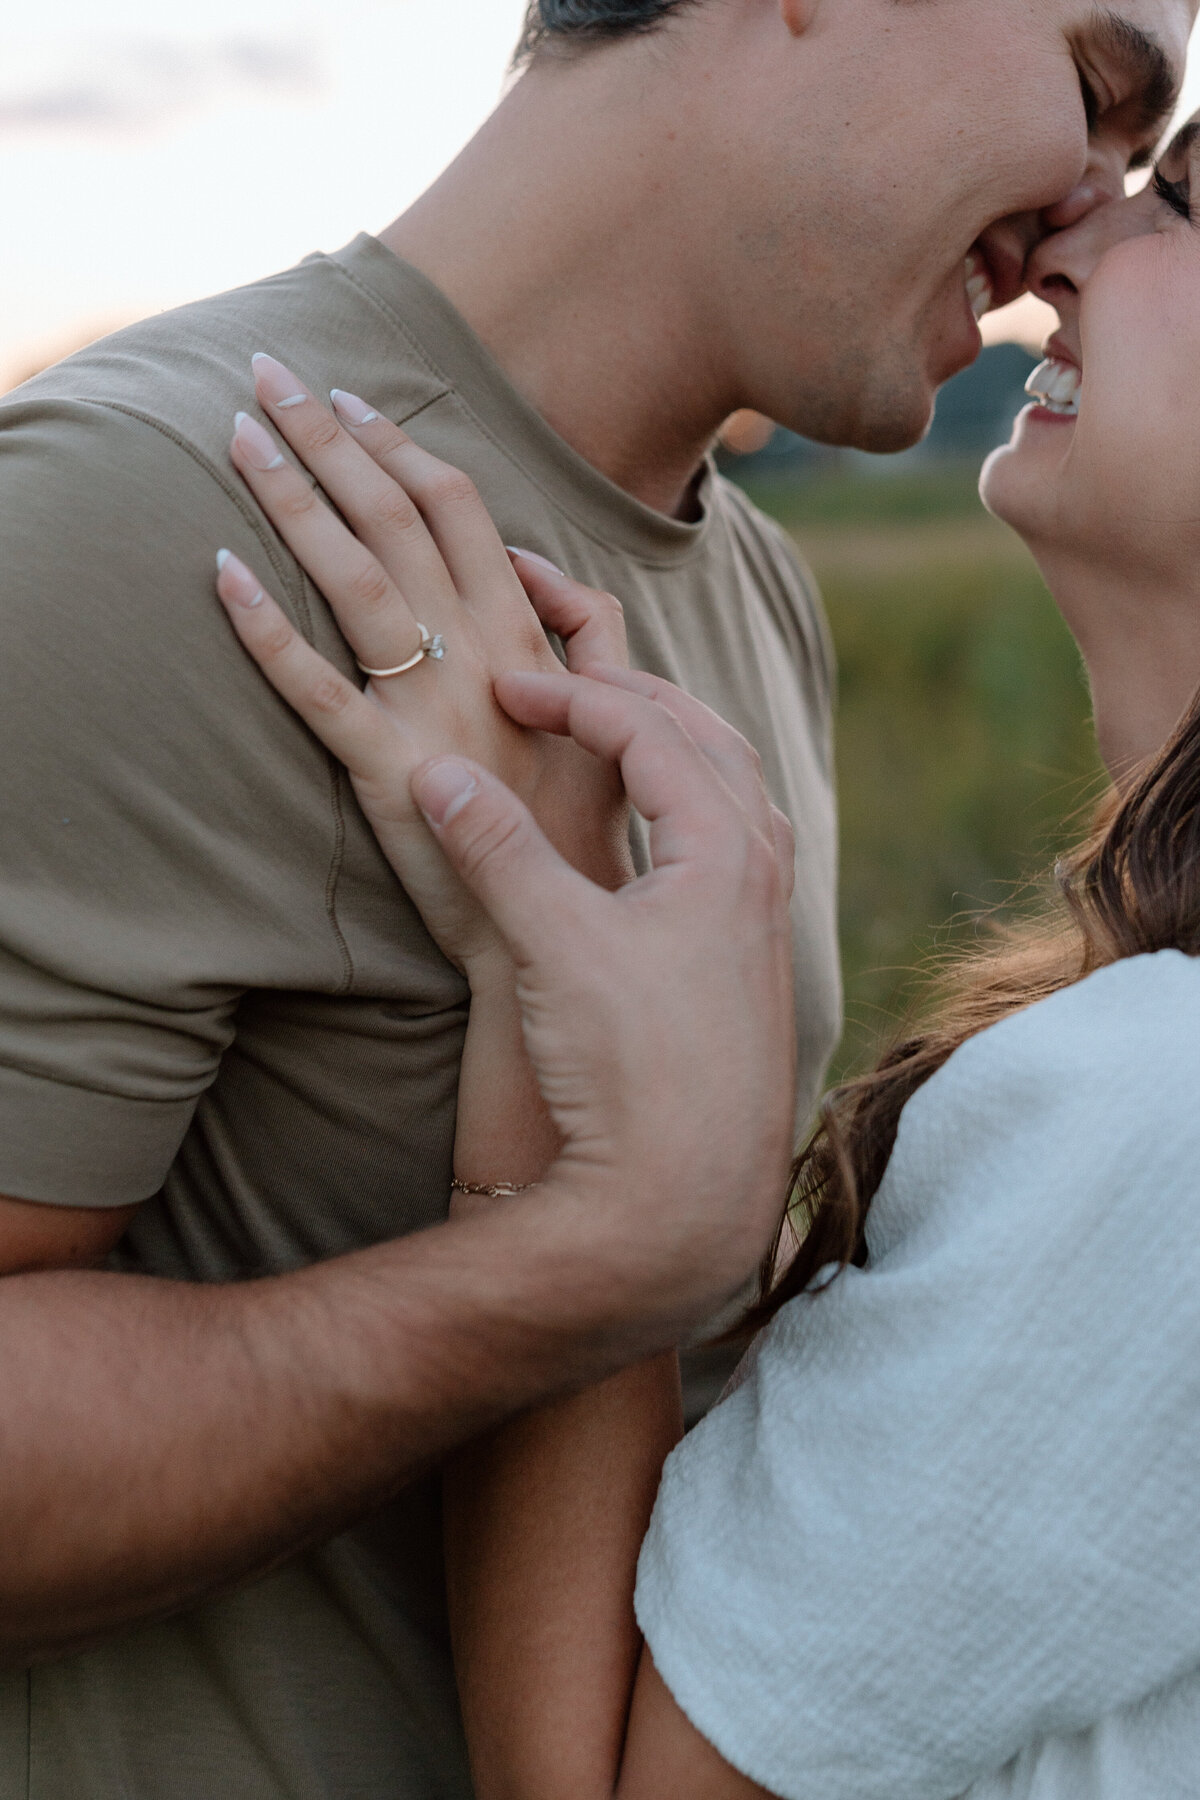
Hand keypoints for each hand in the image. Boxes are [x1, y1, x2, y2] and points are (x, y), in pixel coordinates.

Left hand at [215, 355, 630, 977]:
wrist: (561, 925)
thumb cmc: (582, 820)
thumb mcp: (613, 709)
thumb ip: (585, 625)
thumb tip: (533, 557)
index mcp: (527, 637)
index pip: (460, 510)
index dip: (400, 446)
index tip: (352, 397)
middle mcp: (479, 658)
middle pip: (397, 522)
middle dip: (331, 440)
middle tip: (271, 377)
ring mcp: (430, 713)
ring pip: (355, 581)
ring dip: (293, 499)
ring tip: (240, 436)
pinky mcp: (386, 773)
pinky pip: (317, 691)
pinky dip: (267, 629)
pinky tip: (222, 574)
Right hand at [413, 664, 799, 1324]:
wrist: (684, 1198)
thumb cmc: (630, 1071)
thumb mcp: (554, 946)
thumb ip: (498, 850)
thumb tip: (439, 773)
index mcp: (722, 846)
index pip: (647, 727)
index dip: (571, 694)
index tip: (505, 685)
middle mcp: (760, 869)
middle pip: (706, 737)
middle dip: (630, 696)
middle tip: (561, 681)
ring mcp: (765, 916)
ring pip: (731, 787)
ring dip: (672, 742)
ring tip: (613, 728)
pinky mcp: (752, 959)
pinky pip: (733, 839)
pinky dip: (692, 801)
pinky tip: (659, 829)